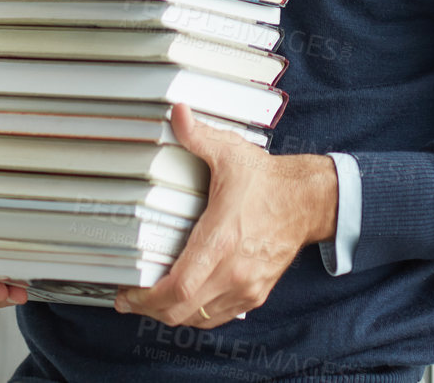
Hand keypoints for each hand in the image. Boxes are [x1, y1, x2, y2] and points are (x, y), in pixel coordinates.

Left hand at [113, 104, 336, 328]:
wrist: (306, 201)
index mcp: (221, 240)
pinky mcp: (255, 293)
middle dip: (149, 310)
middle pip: (181, 312)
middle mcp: (233, 271)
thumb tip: (176, 113)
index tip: (126, 294)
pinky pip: (217, 316)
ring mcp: (245, 286)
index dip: (146, 298)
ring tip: (151, 300)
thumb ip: (198, 135)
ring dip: (171, 314)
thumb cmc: (267, 180)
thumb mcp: (230, 152)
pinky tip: (183, 300)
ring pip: (198, 319)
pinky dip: (196, 314)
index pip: (178, 287)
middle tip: (130, 299)